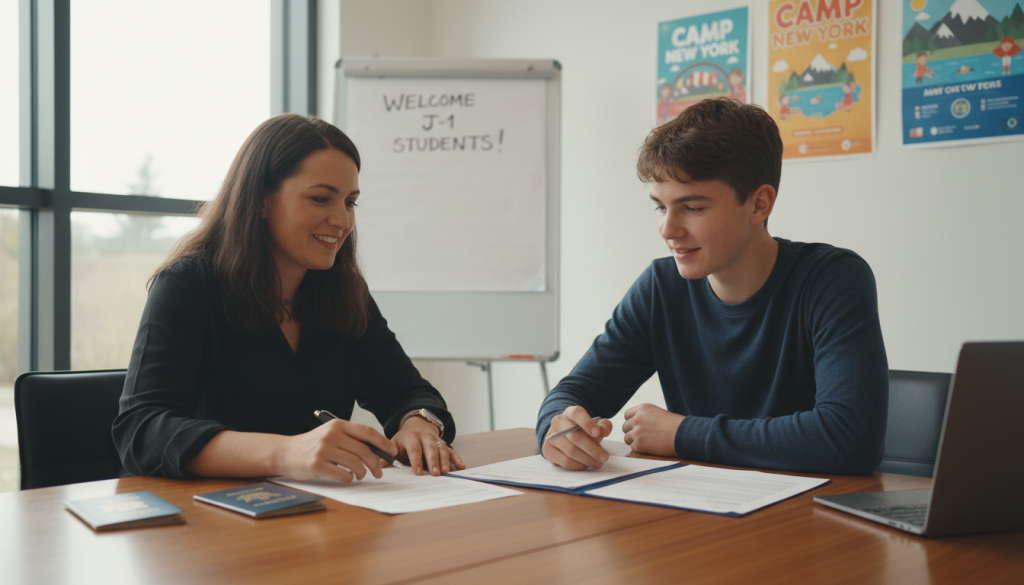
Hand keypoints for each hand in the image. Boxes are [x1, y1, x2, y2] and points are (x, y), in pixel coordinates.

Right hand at [276, 419, 397, 482]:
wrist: (285, 452)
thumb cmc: (312, 445)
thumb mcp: (331, 434)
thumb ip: (350, 438)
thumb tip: (378, 450)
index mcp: (338, 425)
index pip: (367, 432)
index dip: (383, 442)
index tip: (392, 452)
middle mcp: (332, 435)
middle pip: (364, 450)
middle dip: (376, 463)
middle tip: (379, 472)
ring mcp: (324, 450)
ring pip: (356, 463)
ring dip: (362, 473)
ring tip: (360, 475)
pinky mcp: (317, 465)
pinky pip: (343, 474)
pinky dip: (349, 479)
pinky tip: (347, 478)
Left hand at [393, 416, 465, 475]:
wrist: (417, 424)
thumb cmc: (405, 438)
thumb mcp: (394, 442)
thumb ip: (389, 454)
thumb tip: (379, 464)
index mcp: (412, 437)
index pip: (414, 449)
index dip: (416, 461)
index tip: (418, 472)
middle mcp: (426, 437)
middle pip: (431, 449)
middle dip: (433, 461)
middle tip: (435, 473)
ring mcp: (436, 440)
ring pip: (442, 449)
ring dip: (445, 460)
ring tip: (446, 472)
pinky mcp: (444, 443)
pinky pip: (452, 450)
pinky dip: (457, 458)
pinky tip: (461, 467)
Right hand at [541, 405, 613, 469]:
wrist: (564, 437)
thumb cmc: (583, 431)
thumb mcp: (595, 425)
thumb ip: (603, 426)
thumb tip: (604, 430)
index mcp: (570, 413)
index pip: (577, 413)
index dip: (587, 423)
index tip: (597, 433)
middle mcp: (558, 422)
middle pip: (575, 436)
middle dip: (592, 448)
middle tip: (604, 457)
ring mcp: (551, 436)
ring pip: (571, 451)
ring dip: (587, 459)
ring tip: (598, 463)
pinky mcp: (548, 450)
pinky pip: (565, 461)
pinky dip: (578, 465)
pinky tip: (586, 465)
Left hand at [622, 403, 683, 456]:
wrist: (684, 436)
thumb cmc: (676, 425)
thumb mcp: (658, 413)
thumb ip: (645, 416)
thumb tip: (635, 423)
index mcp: (643, 408)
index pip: (627, 415)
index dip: (631, 422)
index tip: (637, 427)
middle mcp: (637, 418)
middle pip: (625, 427)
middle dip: (632, 432)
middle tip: (642, 437)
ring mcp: (637, 432)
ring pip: (627, 438)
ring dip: (634, 441)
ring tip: (647, 443)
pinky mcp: (639, 444)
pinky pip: (632, 447)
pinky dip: (639, 449)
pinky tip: (650, 448)